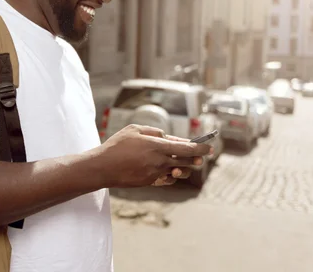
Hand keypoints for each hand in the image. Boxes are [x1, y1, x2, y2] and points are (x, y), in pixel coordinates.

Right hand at [95, 124, 211, 187]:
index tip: (210, 147)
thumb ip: (154, 131)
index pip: (188, 149)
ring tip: (181, 163)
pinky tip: (167, 170)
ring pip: (179, 172)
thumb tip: (167, 137)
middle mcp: (160, 162)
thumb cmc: (117, 145)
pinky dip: (170, 174)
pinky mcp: (150, 182)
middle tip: (200, 156)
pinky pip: (167, 179)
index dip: (201, 148)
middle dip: (196, 159)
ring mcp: (155, 174)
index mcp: (158, 146)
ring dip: (184, 168)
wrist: (103, 167)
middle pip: (187, 162)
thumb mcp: (134, 129)